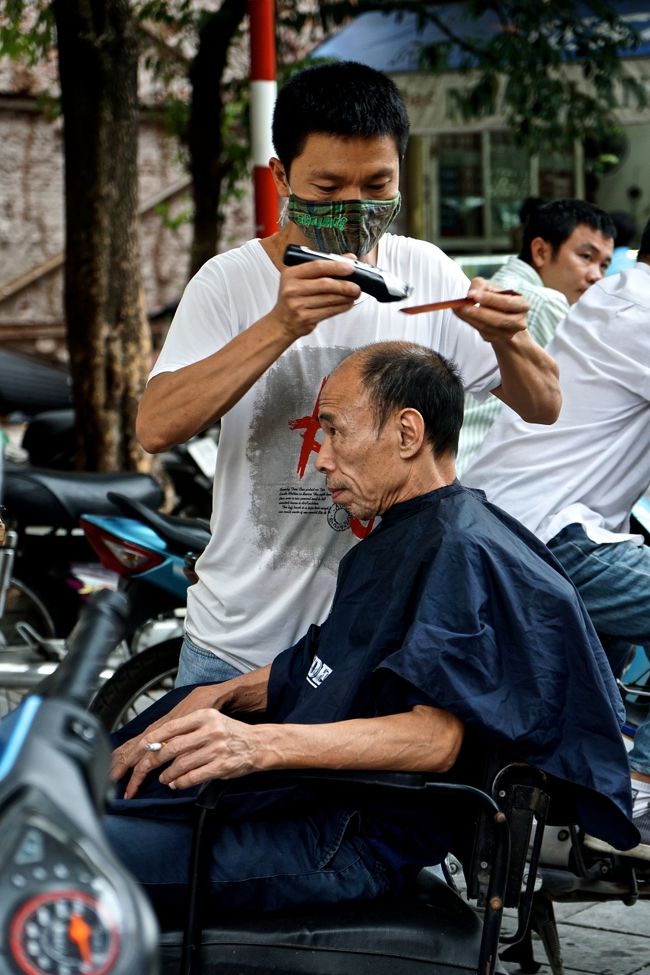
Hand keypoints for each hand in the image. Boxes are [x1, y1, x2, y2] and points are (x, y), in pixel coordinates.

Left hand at [110, 684, 226, 787]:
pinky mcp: (221, 766)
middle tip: (145, 770)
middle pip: (172, 747)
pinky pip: (193, 777)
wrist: (258, 744)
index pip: (171, 727)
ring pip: (181, 764)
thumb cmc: (230, 733)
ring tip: (164, 778)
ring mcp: (216, 748)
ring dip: (168, 775)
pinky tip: (177, 784)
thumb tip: (158, 744)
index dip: (153, 739)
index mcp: (204, 716)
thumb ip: (187, 730)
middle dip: (154, 761)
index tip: (140, 748)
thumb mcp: (210, 722)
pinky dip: (181, 783)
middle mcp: (210, 730)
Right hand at [272, 256, 360, 337]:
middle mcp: (292, 289)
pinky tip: (347, 304)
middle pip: (325, 284)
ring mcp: (297, 305)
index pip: (317, 266)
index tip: (351, 267)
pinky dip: (341, 307)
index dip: (336, 266)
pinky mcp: (304, 318)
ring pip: (329, 299)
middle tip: (357, 286)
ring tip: (354, 294)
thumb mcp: (301, 279)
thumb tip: (350, 259)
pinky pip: (328, 311)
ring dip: (345, 297)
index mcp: (291, 274)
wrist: (281, 322)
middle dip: (344, 285)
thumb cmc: (294, 298)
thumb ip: (323, 268)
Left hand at [453, 277, 528, 343]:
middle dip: (478, 313)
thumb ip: (480, 286)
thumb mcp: (490, 287)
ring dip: (470, 318)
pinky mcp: (495, 339)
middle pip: (498, 319)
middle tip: (462, 306)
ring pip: (487, 327)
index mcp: (522, 305)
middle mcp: (519, 322)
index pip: (507, 303)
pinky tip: (460, 314)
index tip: (473, 295)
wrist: (498, 314)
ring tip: (457, 308)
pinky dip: (469, 322)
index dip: (490, 299)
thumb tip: (470, 295)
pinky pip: (481, 331)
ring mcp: (508, 333)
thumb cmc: (495, 297)